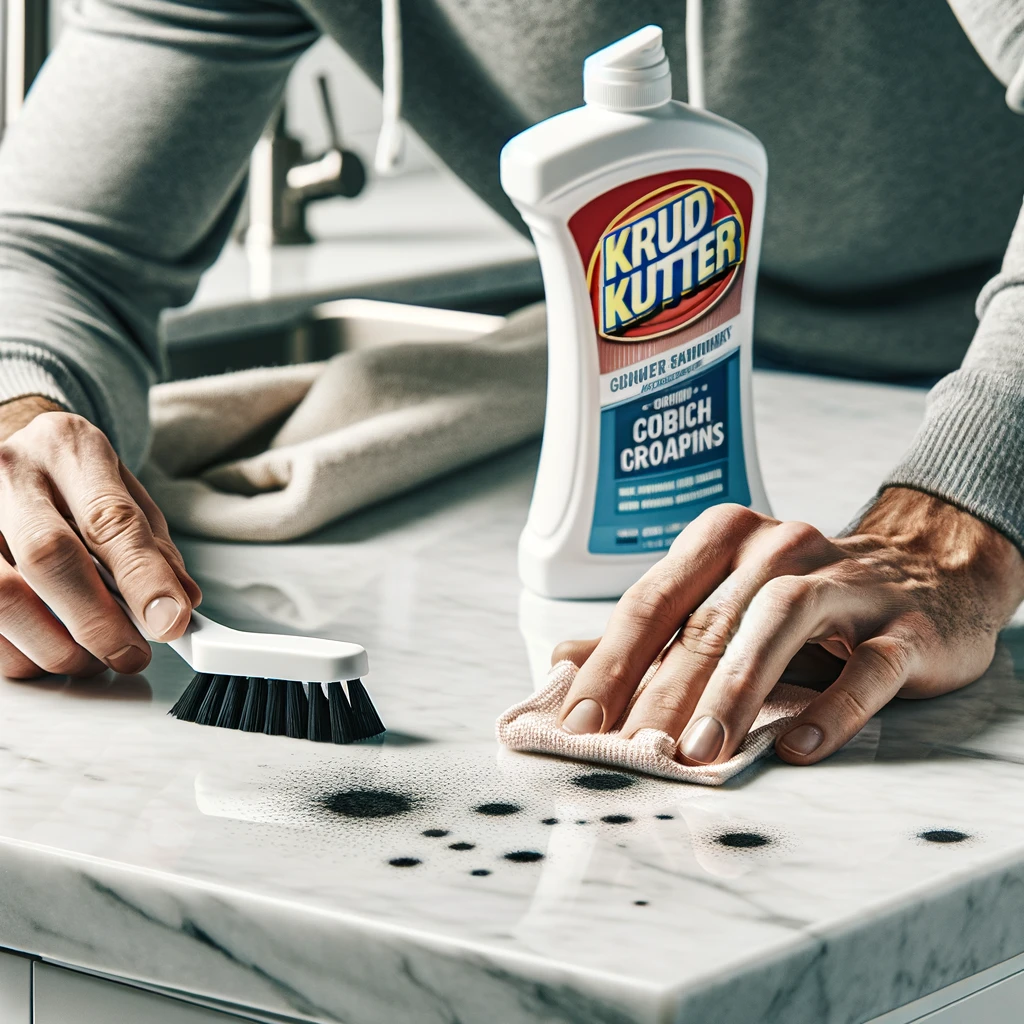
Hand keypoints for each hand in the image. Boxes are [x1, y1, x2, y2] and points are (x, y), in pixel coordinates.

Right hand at [0, 397, 200, 677]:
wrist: (8, 456)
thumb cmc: (71, 479)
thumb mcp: (123, 493)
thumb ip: (153, 547)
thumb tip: (181, 603)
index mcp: (68, 449)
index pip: (109, 519)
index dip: (143, 579)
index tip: (171, 622)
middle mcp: (10, 474)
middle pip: (48, 557)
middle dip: (97, 621)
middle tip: (132, 654)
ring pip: (2, 597)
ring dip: (56, 647)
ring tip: (92, 659)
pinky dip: (21, 653)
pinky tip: (49, 651)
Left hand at [554, 489, 1023, 765]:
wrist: (928, 569)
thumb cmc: (806, 598)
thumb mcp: (722, 604)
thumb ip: (649, 634)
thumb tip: (564, 661)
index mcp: (724, 538)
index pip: (653, 601)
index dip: (611, 663)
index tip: (578, 723)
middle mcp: (780, 547)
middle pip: (708, 619)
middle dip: (663, 690)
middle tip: (633, 749)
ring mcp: (847, 581)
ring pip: (779, 625)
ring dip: (734, 690)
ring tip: (700, 751)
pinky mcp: (905, 624)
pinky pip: (869, 664)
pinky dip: (832, 707)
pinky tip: (797, 747)